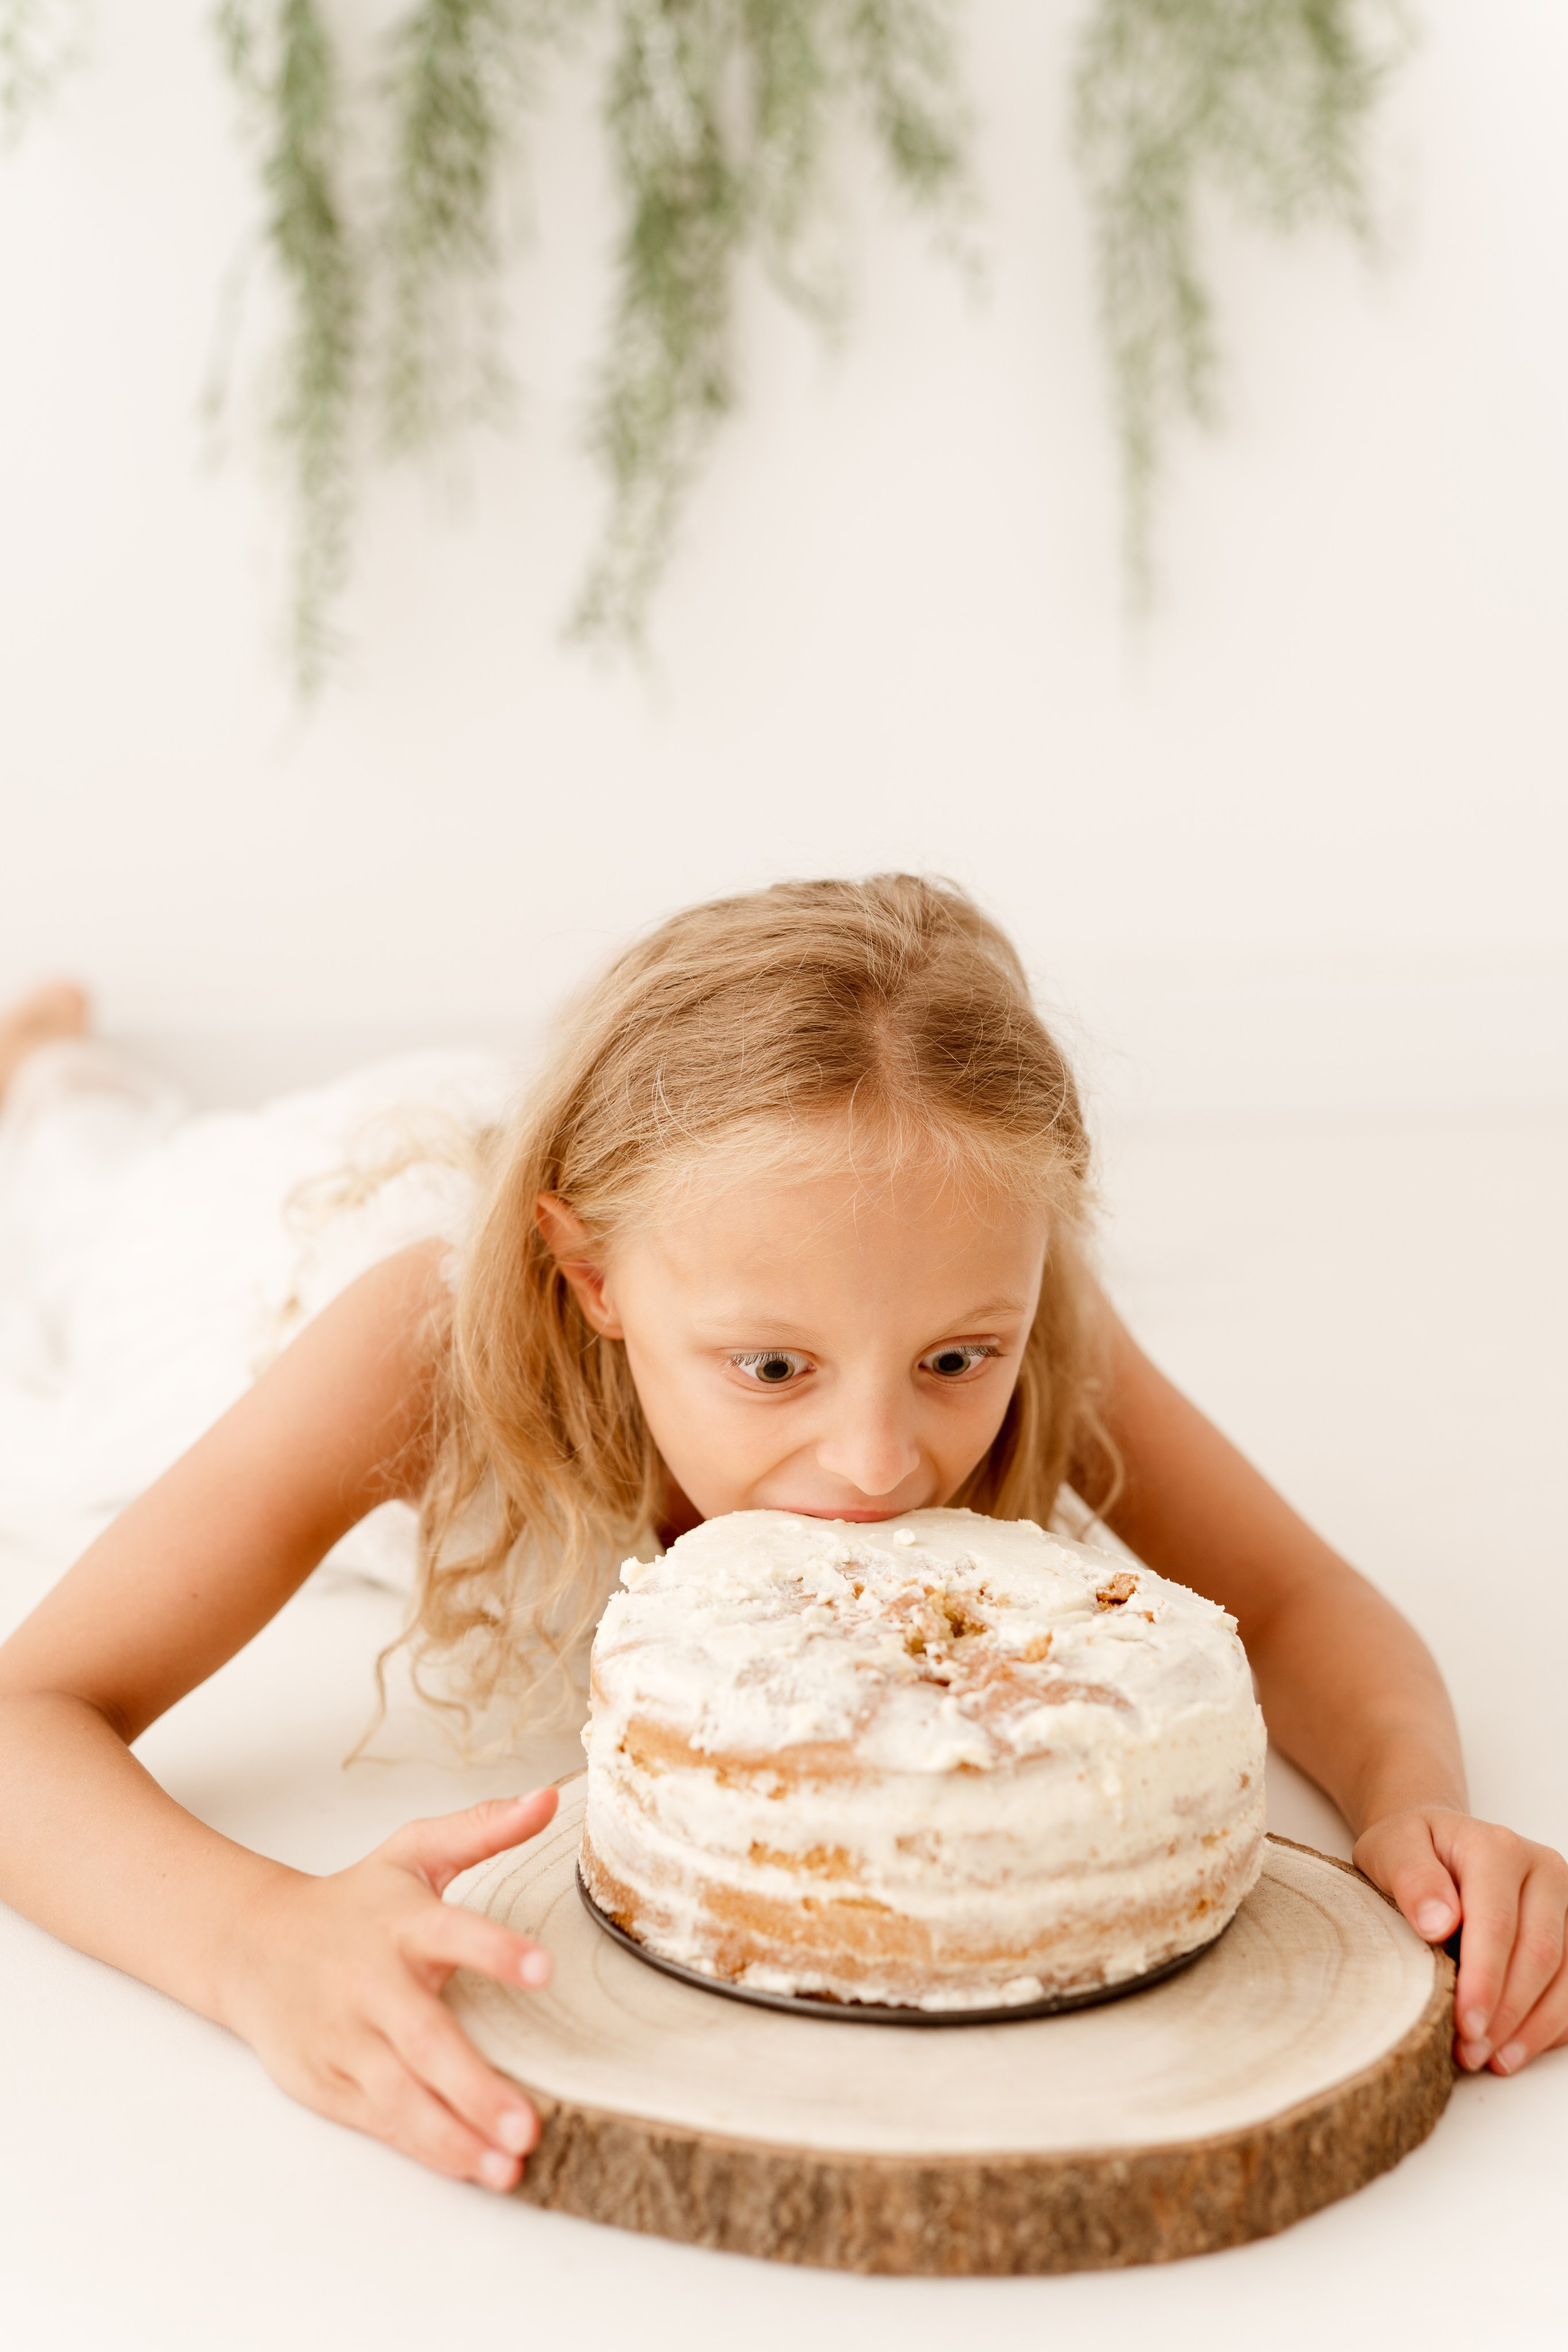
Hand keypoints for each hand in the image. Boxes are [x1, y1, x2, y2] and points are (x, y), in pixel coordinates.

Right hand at [226, 1787, 558, 2187]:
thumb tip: (549, 1798)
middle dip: (474, 2086)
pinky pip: (381, 2122)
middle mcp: (371, 1985)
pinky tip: (471, 2167)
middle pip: (424, 2040)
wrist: (251, 1944)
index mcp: (399, 1924)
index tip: (544, 1969)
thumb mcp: (412, 1853)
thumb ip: (482, 1828)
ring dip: (454, 2136)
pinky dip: (425, 2148)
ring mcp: (345, 2040)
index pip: (451, 1932)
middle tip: (528, 2123)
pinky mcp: (327, 2082)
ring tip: (508, 2165)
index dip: (495, 1950)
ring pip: (399, 2097)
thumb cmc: (351, 1902)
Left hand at [1353, 1806, 1567, 2075]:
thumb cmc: (1411, 1849)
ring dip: (1531, 2027)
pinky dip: (1547, 2026)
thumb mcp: (1390, 1849)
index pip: (1497, 1923)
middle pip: (1539, 1954)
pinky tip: (1514, 2049)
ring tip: (1491, 2060)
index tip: (1465, 2024)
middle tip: (1471, 2052)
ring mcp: (1564, 1903)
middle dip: (1507, 2012)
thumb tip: (1438, 1923)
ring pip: (1565, 1977)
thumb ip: (1411, 1878)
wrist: (1435, 1842)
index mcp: (1498, 1849)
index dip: (1485, 1980)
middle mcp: (1543, 1871)